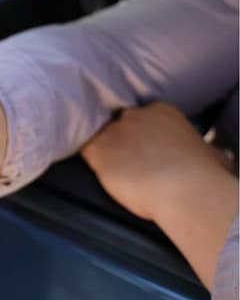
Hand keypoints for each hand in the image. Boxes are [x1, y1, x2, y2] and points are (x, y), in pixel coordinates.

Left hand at [81, 103, 229, 221]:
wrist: (184, 188)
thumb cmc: (204, 174)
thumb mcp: (209, 153)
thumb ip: (202, 150)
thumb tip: (214, 158)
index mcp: (161, 111)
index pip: (140, 118)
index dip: (138, 135)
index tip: (143, 150)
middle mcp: (133, 116)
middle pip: (117, 125)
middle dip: (120, 141)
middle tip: (128, 162)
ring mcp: (112, 131)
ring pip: (99, 138)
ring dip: (104, 153)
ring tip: (113, 171)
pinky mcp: (97, 151)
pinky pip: (84, 152)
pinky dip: (90, 161)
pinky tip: (97, 172)